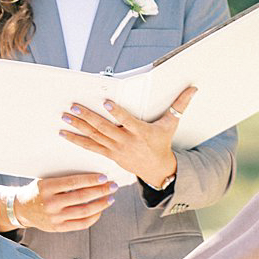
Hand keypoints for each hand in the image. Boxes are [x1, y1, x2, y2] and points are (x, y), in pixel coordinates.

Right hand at [13, 172, 114, 232]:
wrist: (21, 209)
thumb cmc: (38, 190)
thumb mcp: (47, 180)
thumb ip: (65, 180)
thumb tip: (92, 176)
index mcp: (47, 187)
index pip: (74, 182)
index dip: (91, 180)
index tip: (104, 177)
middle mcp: (50, 204)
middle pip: (82, 197)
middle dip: (101, 191)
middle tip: (113, 186)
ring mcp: (54, 218)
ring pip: (84, 212)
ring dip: (100, 205)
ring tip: (110, 198)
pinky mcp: (58, 228)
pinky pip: (80, 224)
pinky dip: (93, 218)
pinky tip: (100, 211)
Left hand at [61, 86, 196, 190]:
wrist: (158, 170)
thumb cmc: (162, 144)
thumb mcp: (171, 124)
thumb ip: (180, 105)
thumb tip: (193, 88)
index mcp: (140, 132)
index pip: (127, 120)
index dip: (117, 112)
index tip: (106, 102)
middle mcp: (126, 141)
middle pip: (104, 129)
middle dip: (87, 118)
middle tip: (73, 107)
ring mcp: (116, 149)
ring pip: (94, 137)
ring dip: (78, 128)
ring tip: (64, 118)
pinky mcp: (110, 155)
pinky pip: (91, 147)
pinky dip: (77, 141)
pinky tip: (65, 134)